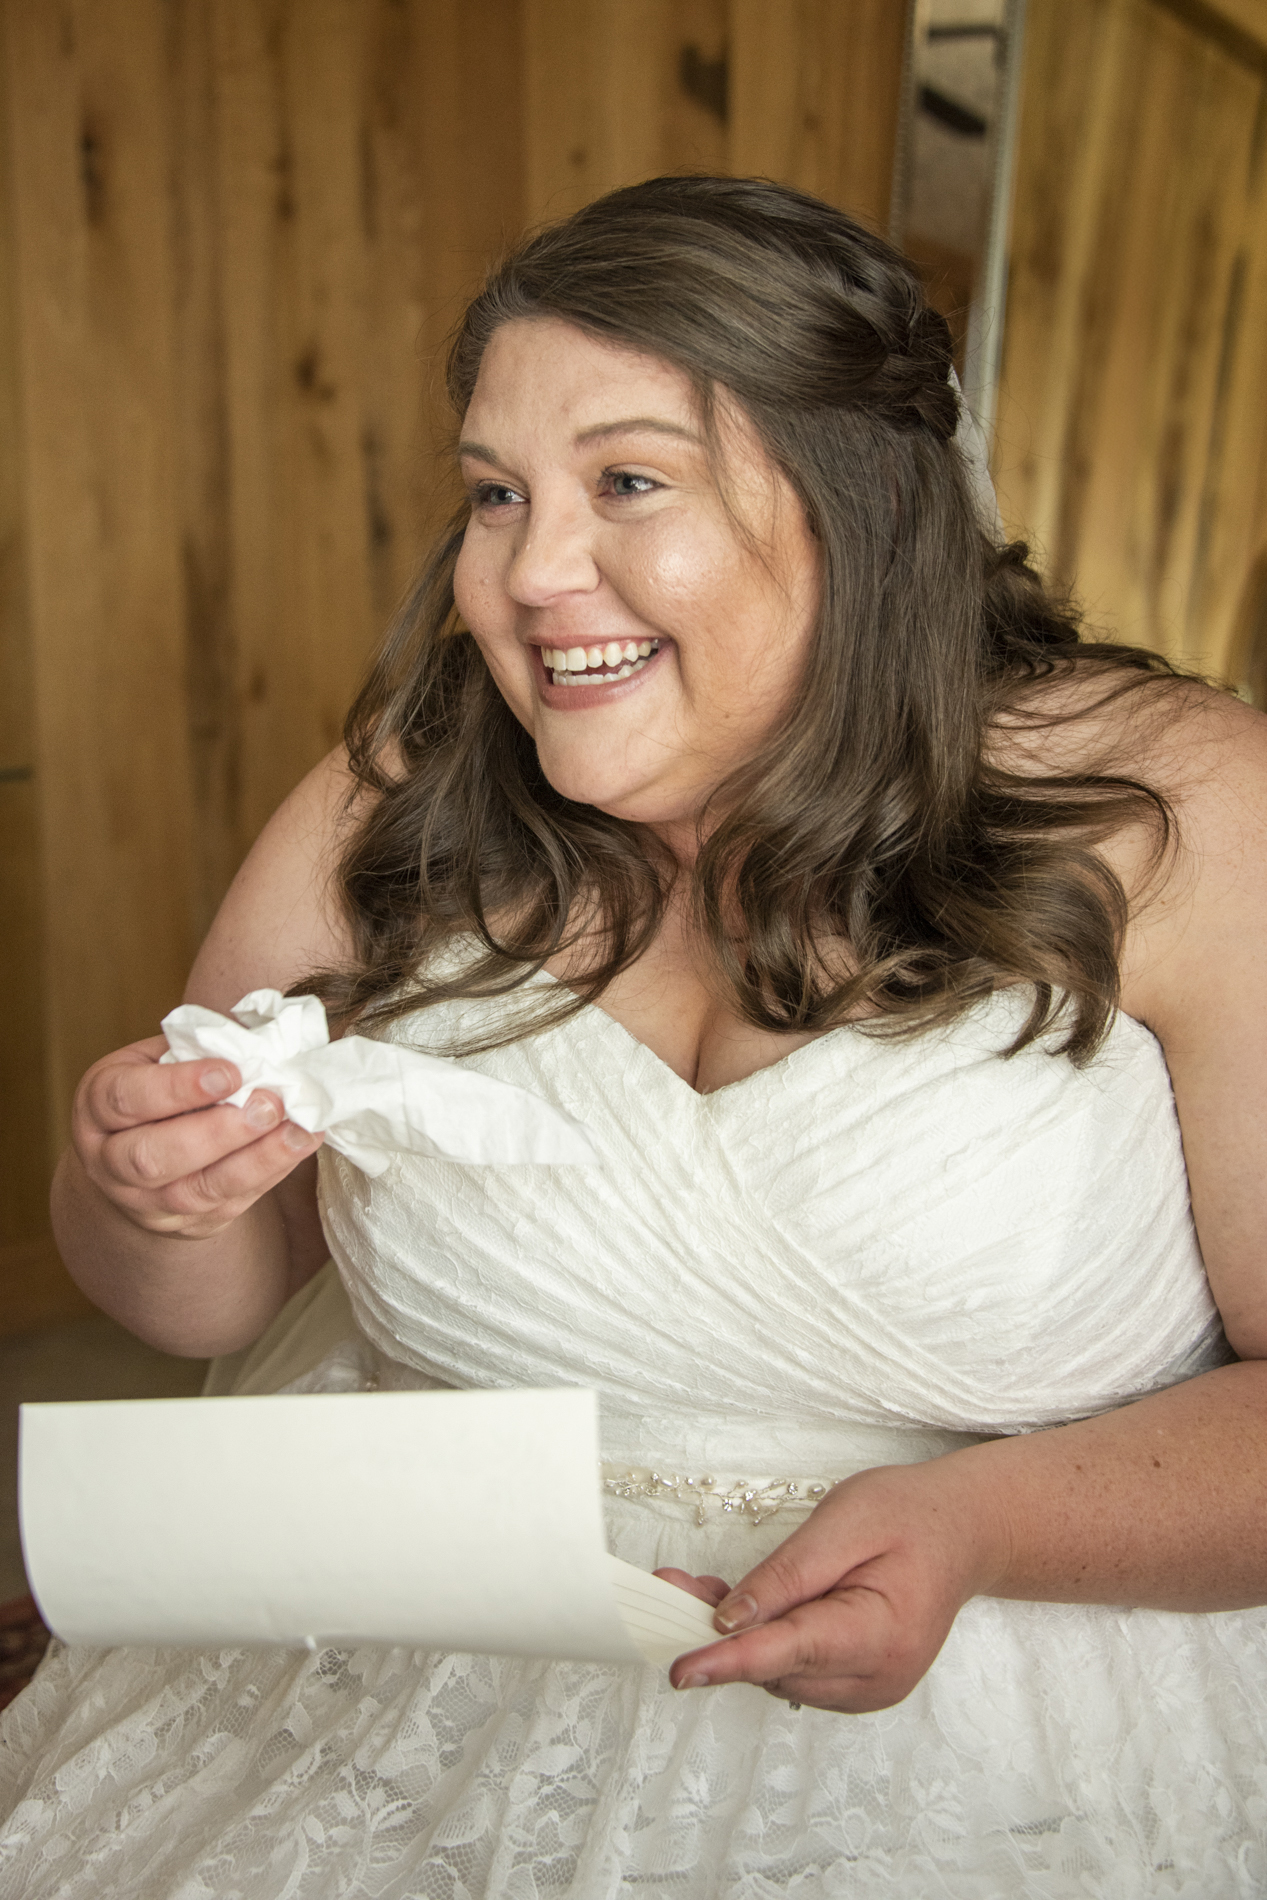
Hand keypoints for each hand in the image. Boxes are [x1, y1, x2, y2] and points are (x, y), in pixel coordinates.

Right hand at [73, 1036, 322, 1240]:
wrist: (136, 1157)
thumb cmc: (156, 1089)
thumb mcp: (157, 1058)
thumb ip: (196, 1049)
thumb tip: (261, 1039)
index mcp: (99, 1107)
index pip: (127, 1099)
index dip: (178, 1087)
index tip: (230, 1071)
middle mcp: (109, 1161)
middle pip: (153, 1157)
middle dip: (217, 1132)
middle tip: (269, 1105)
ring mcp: (144, 1202)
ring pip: (194, 1192)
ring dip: (255, 1161)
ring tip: (299, 1131)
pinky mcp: (185, 1226)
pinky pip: (228, 1205)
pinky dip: (269, 1175)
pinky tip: (298, 1147)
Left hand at [660, 1458, 1008, 1711]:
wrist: (962, 1532)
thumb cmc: (910, 1516)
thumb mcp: (844, 1522)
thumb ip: (786, 1575)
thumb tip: (728, 1619)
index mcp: (880, 1634)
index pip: (789, 1653)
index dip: (729, 1660)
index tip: (680, 1668)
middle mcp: (876, 1679)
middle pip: (776, 1667)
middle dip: (717, 1633)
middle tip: (669, 1586)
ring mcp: (868, 1689)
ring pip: (779, 1673)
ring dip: (737, 1637)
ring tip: (699, 1588)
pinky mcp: (856, 1683)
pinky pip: (795, 1669)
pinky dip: (763, 1642)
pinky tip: (741, 1608)